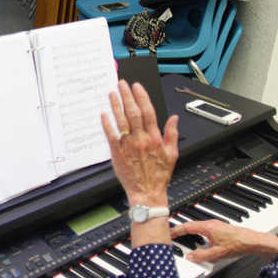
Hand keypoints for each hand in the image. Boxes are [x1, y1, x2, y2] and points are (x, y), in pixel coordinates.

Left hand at [101, 80, 178, 206]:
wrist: (147, 193)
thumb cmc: (159, 175)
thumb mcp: (172, 154)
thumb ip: (172, 134)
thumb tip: (174, 118)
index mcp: (155, 138)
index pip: (148, 112)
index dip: (142, 97)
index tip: (137, 87)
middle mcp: (141, 139)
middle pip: (133, 112)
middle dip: (127, 96)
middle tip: (122, 84)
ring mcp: (128, 146)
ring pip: (121, 121)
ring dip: (116, 105)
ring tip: (112, 93)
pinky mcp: (117, 153)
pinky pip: (111, 135)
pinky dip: (107, 124)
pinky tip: (104, 113)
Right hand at [171, 219, 277, 262]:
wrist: (253, 242)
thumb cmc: (237, 244)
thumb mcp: (216, 254)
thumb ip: (201, 256)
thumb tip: (190, 257)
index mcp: (207, 227)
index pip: (187, 226)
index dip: (176, 230)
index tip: (169, 233)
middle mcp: (211, 224)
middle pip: (192, 225)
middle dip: (183, 231)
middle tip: (175, 236)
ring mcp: (217, 226)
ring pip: (199, 228)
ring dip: (192, 233)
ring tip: (186, 240)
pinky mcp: (221, 229)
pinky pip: (206, 230)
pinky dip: (200, 235)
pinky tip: (202, 243)